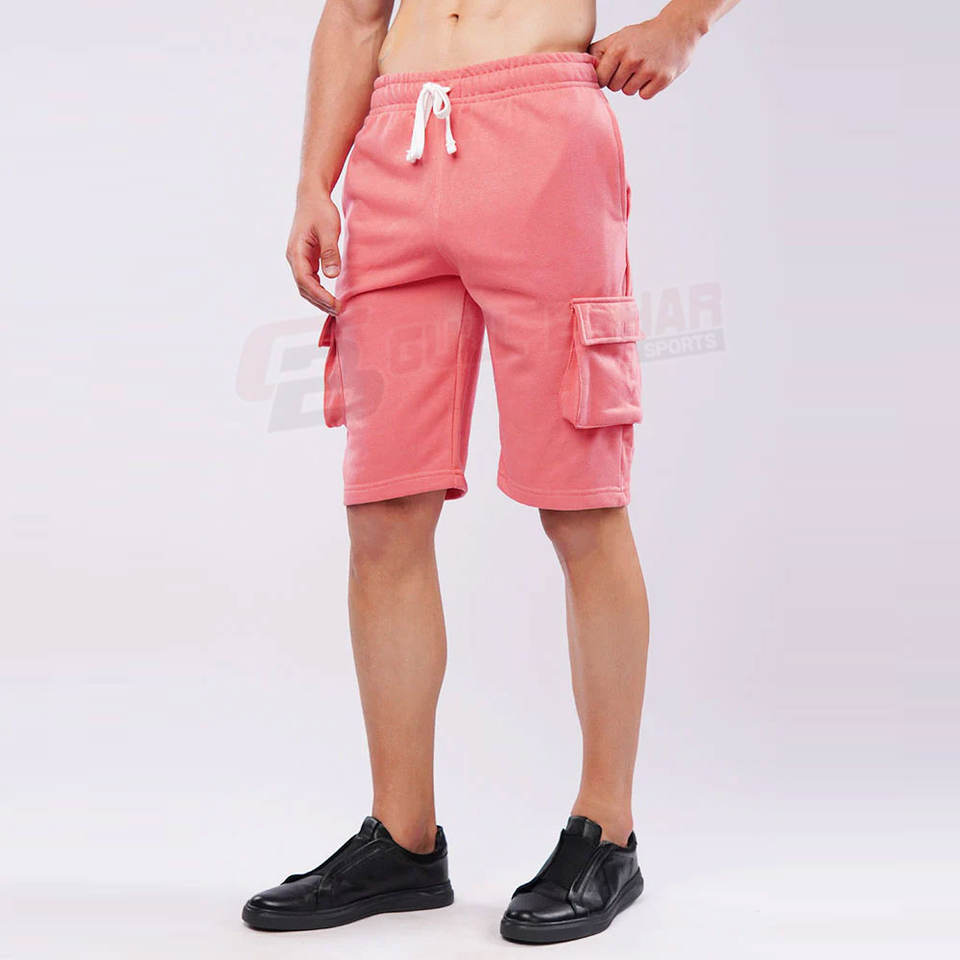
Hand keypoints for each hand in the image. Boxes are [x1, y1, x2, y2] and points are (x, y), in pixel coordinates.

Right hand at [286, 192, 340, 314]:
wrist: (312, 197)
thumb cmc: (320, 210)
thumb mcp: (329, 229)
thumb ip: (330, 252)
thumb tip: (331, 275)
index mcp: (296, 252)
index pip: (305, 281)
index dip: (319, 295)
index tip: (335, 305)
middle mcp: (294, 258)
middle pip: (304, 288)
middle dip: (320, 302)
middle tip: (339, 311)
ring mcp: (299, 260)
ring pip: (306, 286)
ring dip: (319, 299)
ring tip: (336, 308)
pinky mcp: (305, 259)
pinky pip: (310, 280)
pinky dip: (319, 291)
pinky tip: (331, 297)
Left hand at [590, 14, 703, 98]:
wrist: (678, 29)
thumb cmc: (644, 35)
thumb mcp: (620, 36)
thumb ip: (599, 51)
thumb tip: (581, 67)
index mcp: (619, 48)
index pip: (600, 77)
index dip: (604, 77)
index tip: (611, 71)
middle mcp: (633, 59)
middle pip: (614, 87)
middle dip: (620, 80)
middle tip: (632, 66)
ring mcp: (648, 70)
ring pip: (628, 92)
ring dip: (633, 84)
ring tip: (643, 68)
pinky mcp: (662, 79)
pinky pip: (644, 95)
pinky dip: (646, 88)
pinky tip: (652, 74)